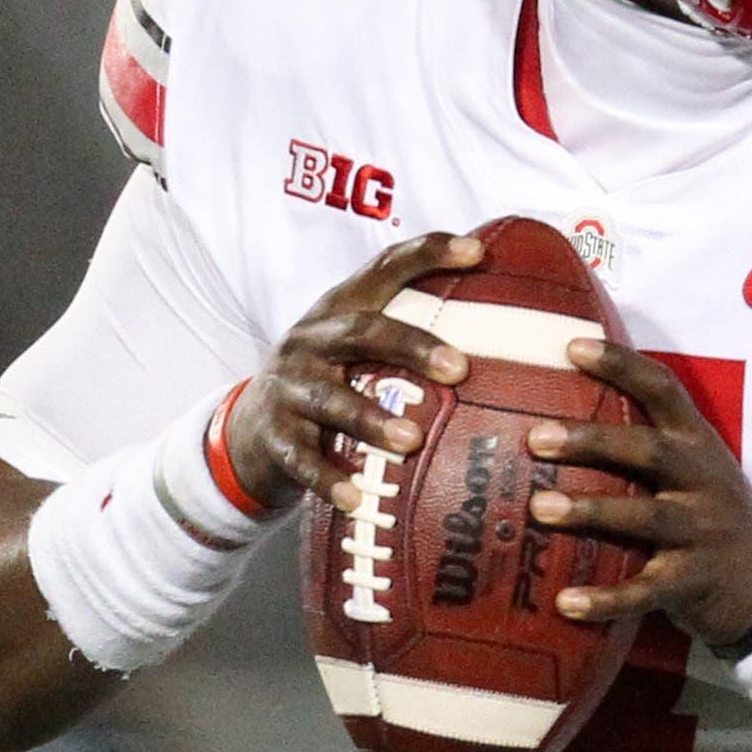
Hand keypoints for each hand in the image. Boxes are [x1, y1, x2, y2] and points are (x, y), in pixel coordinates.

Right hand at [227, 231, 479, 514]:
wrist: (248, 430)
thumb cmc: (327, 383)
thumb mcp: (357, 352)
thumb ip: (408, 338)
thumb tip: (502, 335)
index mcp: (339, 312)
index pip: (384, 270)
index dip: (429, 254)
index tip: (478, 252)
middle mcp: (310, 341)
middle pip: (361, 331)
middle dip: (412, 345)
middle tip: (460, 367)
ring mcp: (288, 387)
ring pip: (329, 399)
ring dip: (371, 419)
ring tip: (412, 439)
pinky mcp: (273, 436)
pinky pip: (302, 459)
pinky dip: (328, 479)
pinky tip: (356, 499)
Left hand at [527, 340, 751, 650]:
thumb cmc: (708, 511)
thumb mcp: (693, 465)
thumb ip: (645, 440)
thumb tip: (556, 407)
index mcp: (698, 443)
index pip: (663, 391)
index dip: (622, 366)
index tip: (573, 347)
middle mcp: (703, 481)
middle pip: (650, 452)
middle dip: (593, 442)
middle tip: (537, 438)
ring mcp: (701, 533)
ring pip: (646, 518)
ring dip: (591, 511)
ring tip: (538, 508)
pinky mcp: (692, 583)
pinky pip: (645, 591)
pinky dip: (606, 599)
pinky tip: (566, 603)